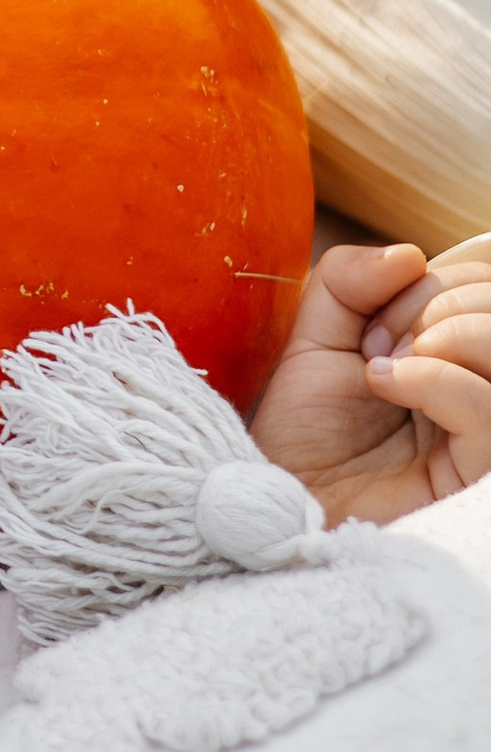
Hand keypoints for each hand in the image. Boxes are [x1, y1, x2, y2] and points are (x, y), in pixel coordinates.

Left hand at [250, 235, 490, 526]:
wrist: (282, 499)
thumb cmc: (304, 427)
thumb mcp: (314, 335)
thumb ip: (349, 280)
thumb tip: (410, 253)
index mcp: (453, 346)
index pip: (482, 281)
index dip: (429, 284)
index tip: (370, 325)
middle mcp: (480, 381)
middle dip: (436, 304)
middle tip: (377, 346)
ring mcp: (485, 427)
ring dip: (443, 334)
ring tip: (385, 367)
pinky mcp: (481, 470)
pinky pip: (490, 409)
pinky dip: (438, 379)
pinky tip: (390, 385)